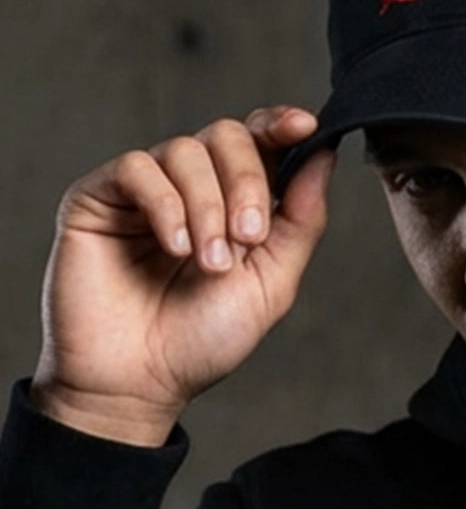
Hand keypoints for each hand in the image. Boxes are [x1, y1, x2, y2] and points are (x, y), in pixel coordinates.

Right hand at [30, 106, 335, 445]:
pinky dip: (166, 205)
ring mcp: (143, 191)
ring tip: (208, 263)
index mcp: (235, 202)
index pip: (259, 140)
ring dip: (207, 207)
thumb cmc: (202, 341)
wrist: (138, 384)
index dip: (281, 124)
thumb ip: (301, 220)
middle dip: (247, 180)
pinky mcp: (98, 198)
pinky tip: (175, 249)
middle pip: (227, 134)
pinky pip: (138, 169)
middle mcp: (190, 188)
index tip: (306, 126)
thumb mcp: (271, 283)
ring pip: (185, 150)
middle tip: (248, 237)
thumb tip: (324, 154)